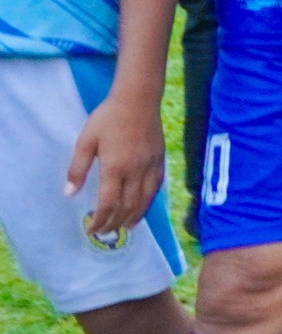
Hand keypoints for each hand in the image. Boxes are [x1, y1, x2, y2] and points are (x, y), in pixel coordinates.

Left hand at [69, 97, 164, 241]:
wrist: (138, 100)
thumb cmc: (108, 118)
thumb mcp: (85, 141)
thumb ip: (78, 169)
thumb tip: (70, 193)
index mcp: (115, 168)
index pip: (108, 203)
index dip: (100, 220)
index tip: (91, 230)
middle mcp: (135, 172)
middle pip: (127, 206)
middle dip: (114, 223)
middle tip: (104, 233)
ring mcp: (150, 168)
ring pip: (144, 201)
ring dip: (133, 218)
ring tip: (124, 229)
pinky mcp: (160, 162)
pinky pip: (155, 189)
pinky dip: (148, 203)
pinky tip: (142, 209)